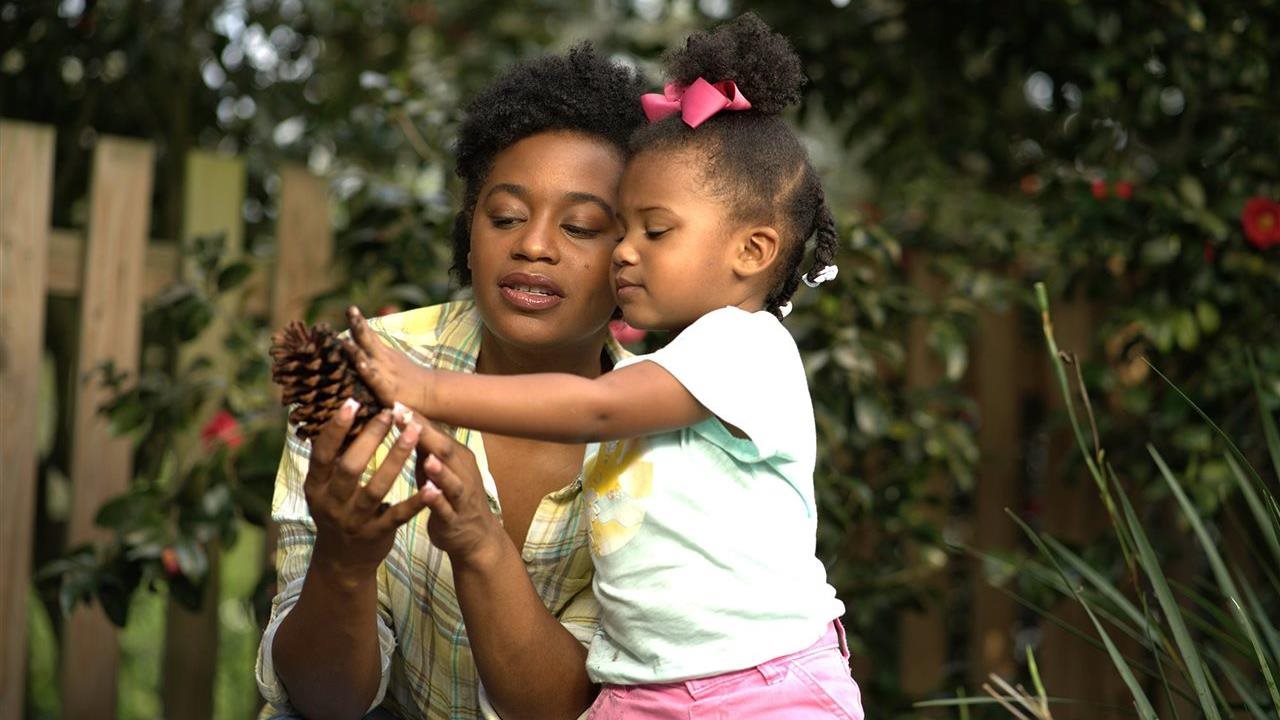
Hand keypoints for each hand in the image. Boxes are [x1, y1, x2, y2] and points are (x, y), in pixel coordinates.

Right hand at [305, 398, 430, 578]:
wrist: (342, 560)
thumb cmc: (337, 510)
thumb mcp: (325, 487)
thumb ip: (332, 458)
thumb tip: (341, 413)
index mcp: (316, 486)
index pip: (322, 453)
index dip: (335, 428)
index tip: (352, 402)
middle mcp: (331, 503)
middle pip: (350, 467)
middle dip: (370, 438)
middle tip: (391, 413)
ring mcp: (354, 520)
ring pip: (376, 488)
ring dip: (396, 458)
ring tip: (414, 432)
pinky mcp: (377, 534)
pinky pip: (398, 515)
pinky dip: (415, 501)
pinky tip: (432, 486)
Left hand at [345, 305, 430, 412]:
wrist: (432, 392)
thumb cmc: (410, 379)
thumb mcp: (394, 359)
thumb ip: (377, 350)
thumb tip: (361, 341)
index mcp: (383, 352)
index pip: (369, 334)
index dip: (358, 321)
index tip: (350, 308)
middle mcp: (382, 359)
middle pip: (367, 339)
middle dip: (358, 325)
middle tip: (350, 310)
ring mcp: (384, 373)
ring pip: (367, 357)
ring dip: (355, 349)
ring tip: (344, 340)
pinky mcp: (386, 389)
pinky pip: (374, 378)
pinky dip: (367, 370)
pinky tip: (360, 364)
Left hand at [411, 419, 508, 568]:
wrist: (476, 535)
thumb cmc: (450, 496)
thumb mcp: (437, 468)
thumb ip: (424, 447)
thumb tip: (402, 417)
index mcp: (456, 457)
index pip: (435, 433)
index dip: (416, 418)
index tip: (395, 401)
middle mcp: (462, 472)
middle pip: (445, 450)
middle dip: (425, 434)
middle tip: (404, 418)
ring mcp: (461, 497)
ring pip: (452, 481)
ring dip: (439, 469)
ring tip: (426, 457)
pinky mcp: (455, 519)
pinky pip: (447, 509)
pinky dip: (438, 500)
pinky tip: (428, 493)